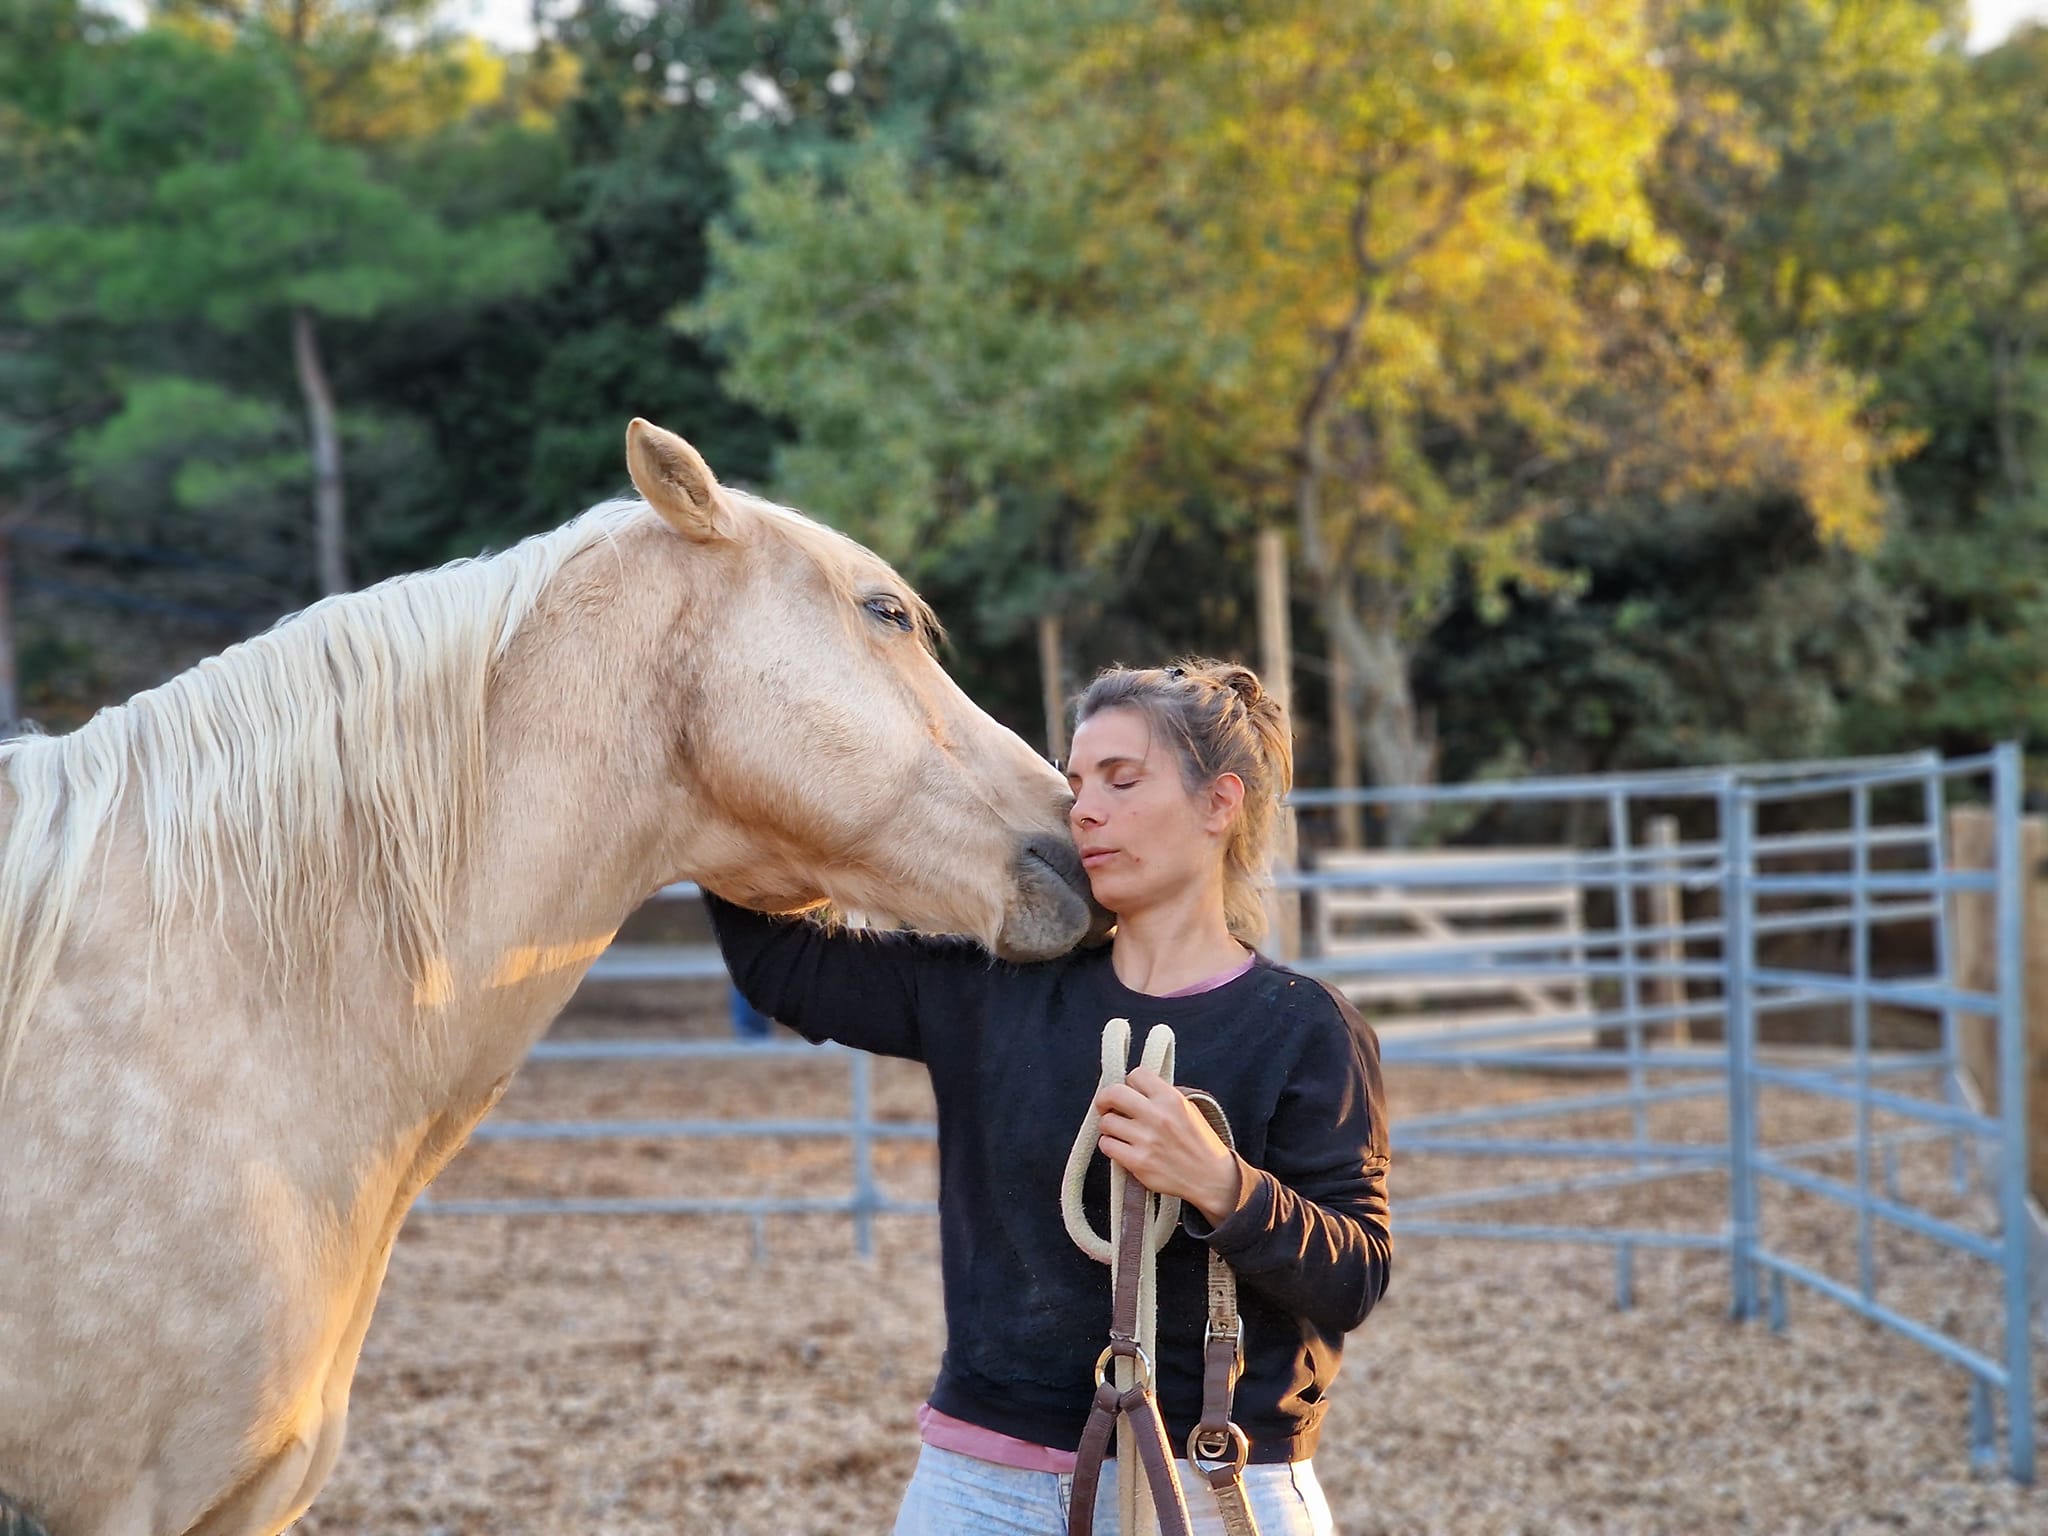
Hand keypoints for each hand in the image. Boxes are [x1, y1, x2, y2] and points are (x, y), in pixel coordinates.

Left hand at [1095, 1067, 1243, 1226]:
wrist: (1211, 1178)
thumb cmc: (1200, 1143)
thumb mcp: (1188, 1108)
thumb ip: (1161, 1096)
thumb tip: (1134, 1089)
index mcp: (1171, 1099)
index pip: (1136, 1075)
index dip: (1130, 1084)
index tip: (1130, 1092)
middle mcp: (1157, 1116)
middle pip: (1112, 1094)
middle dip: (1105, 1099)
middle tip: (1107, 1106)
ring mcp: (1146, 1140)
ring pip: (1106, 1122)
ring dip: (1109, 1126)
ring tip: (1121, 1132)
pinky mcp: (1138, 1162)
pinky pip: (1107, 1145)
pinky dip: (1110, 1145)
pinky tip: (1121, 1147)